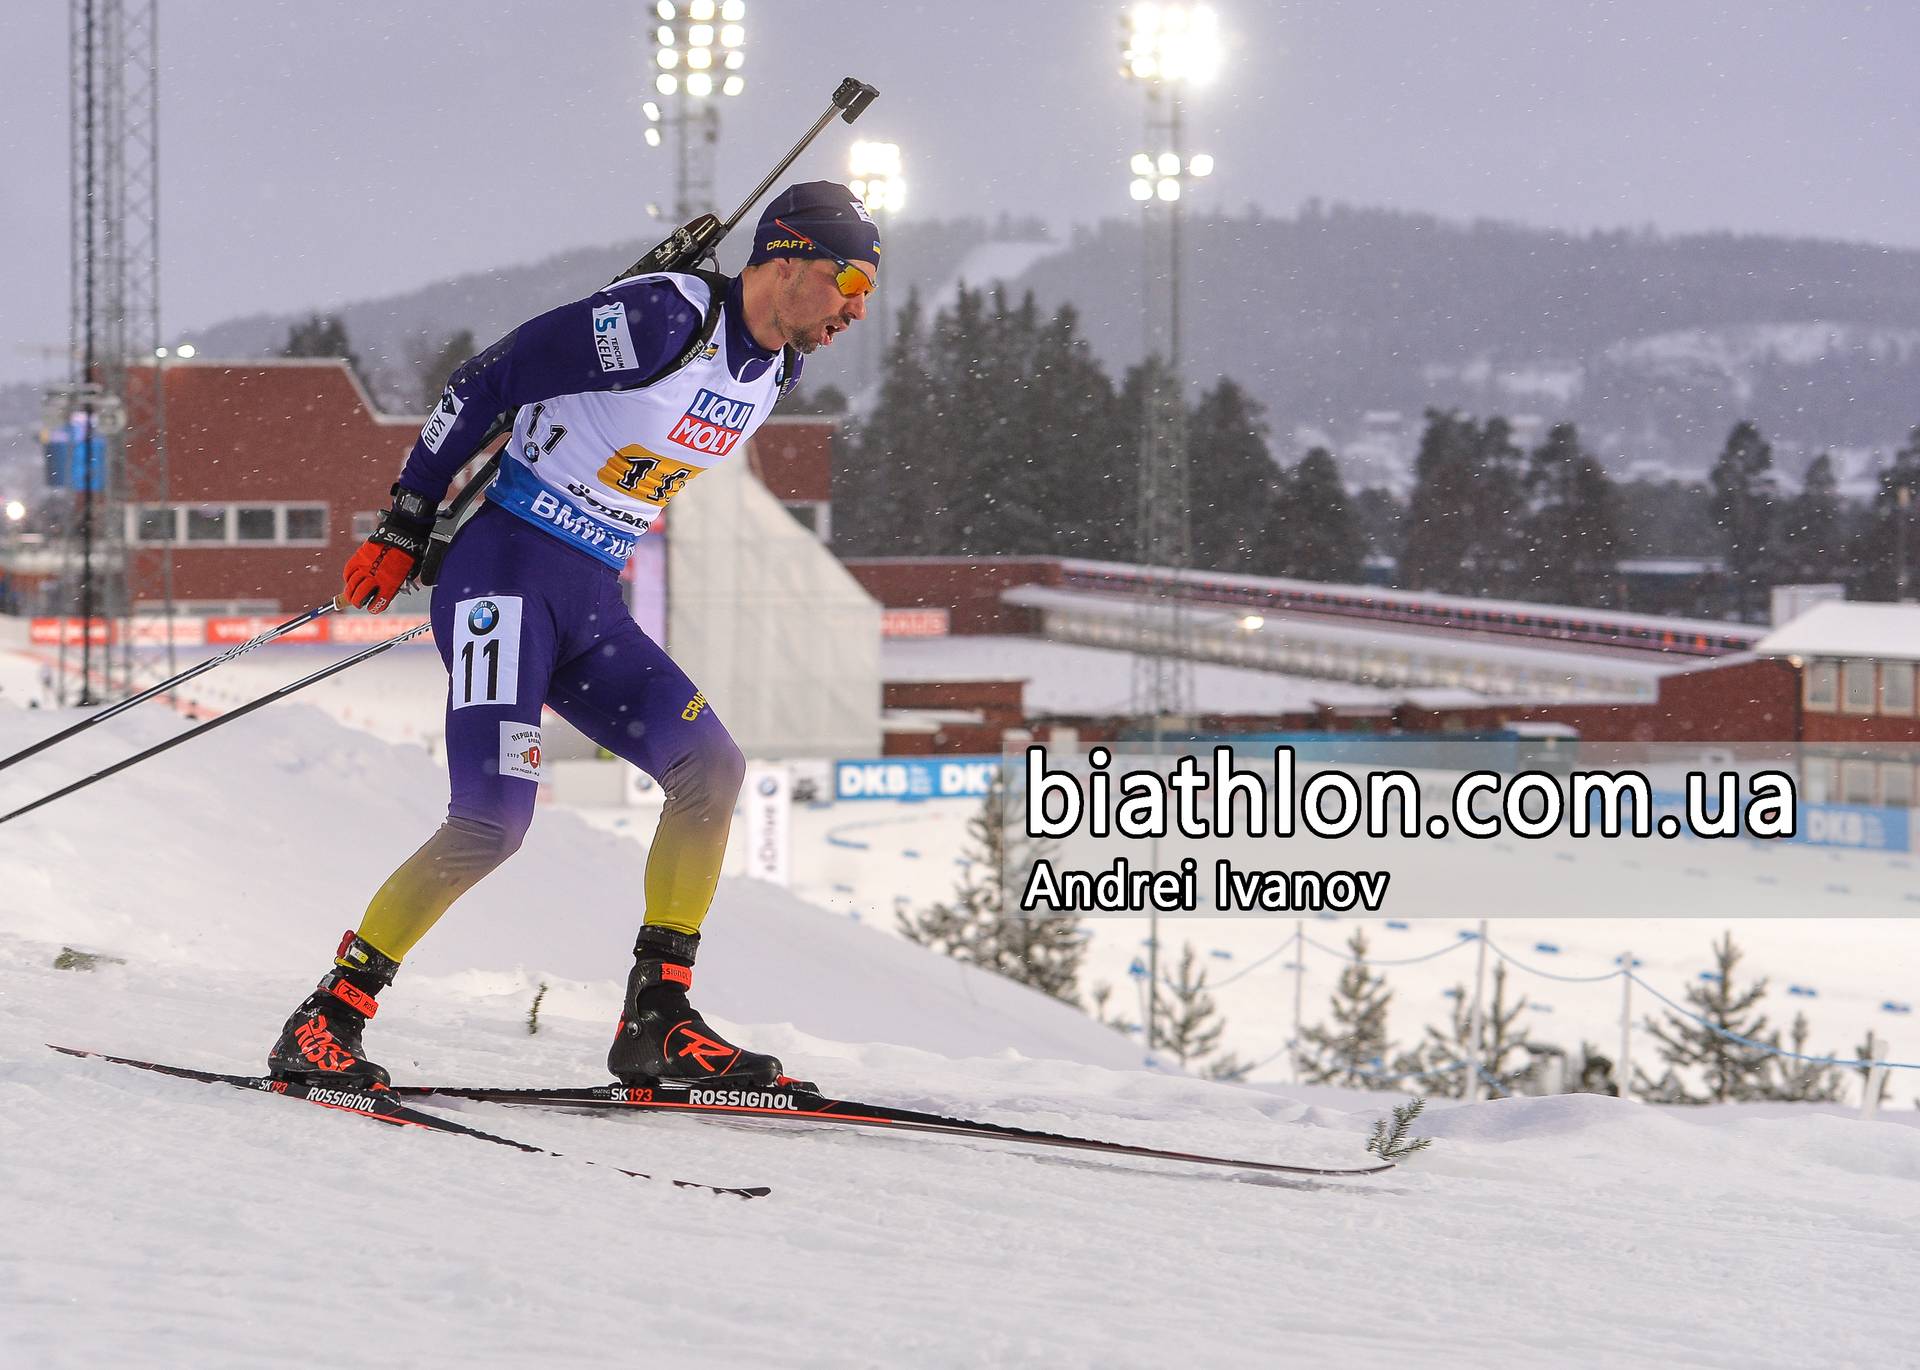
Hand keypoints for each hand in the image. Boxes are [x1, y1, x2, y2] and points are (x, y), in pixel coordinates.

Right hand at [340, 485, 435, 612]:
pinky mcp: (359, 557)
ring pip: (351, 585)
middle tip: (357, 603)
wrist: (402, 537)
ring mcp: (365, 568)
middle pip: (359, 596)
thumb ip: (394, 586)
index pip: (378, 604)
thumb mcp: (405, 576)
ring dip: (349, 592)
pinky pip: (348, 571)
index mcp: (390, 585)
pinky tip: (350, 580)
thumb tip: (384, 595)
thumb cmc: (407, 557)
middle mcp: (375, 579)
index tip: (372, 608)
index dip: (374, 608)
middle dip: (357, 602)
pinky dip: (347, 577)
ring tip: (350, 595)